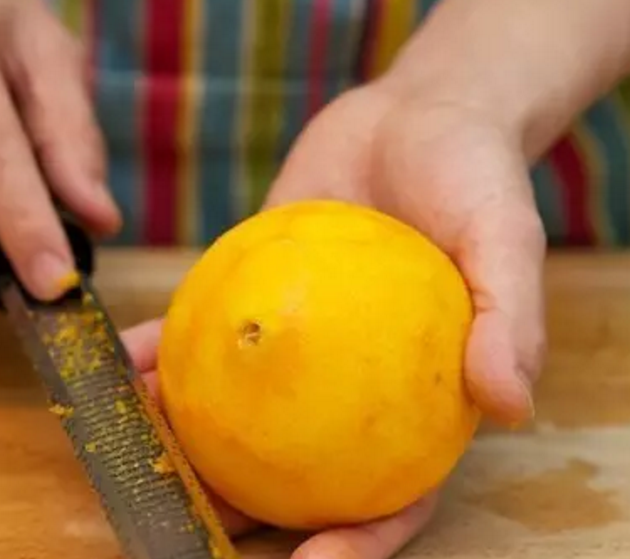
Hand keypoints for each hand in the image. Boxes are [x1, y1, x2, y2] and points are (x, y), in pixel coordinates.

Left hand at [119, 80, 546, 558]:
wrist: (418, 112)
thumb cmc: (477, 180)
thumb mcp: (507, 237)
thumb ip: (510, 316)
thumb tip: (510, 404)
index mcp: (418, 402)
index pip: (397, 494)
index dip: (360, 542)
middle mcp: (350, 392)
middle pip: (301, 476)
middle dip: (247, 515)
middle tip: (193, 526)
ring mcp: (295, 351)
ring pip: (238, 419)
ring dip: (185, 446)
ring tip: (137, 451)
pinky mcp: (249, 298)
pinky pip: (200, 337)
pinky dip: (160, 354)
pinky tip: (119, 363)